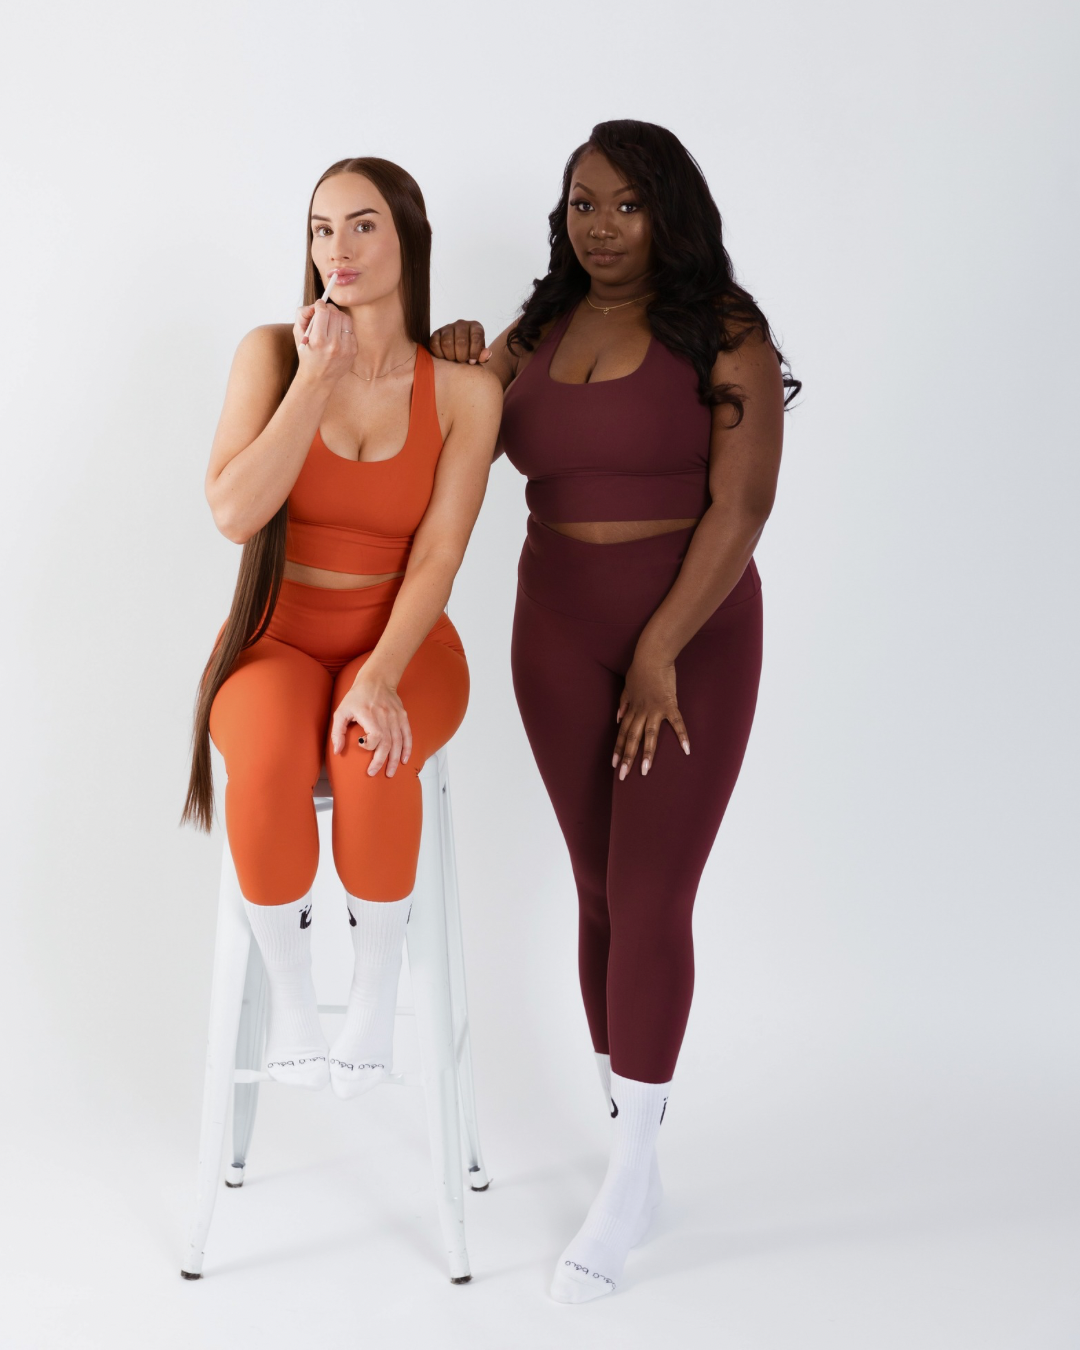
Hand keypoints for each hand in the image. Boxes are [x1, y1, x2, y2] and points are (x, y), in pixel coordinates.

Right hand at [293, 299, 356, 383]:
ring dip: (337, 316)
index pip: (323, 312)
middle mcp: (333, 345)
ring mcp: (346, 348)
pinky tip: (337, 333)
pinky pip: (350, 329)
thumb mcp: (298, 335)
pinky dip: (343, 327)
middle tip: (324, 312)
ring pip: (345, 318)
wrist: (319, 378)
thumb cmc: (306, 354)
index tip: (318, 305)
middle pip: (335, 313)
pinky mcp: (354, 350)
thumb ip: (302, 315)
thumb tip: (315, 304)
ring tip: (330, 322)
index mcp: (318, 341)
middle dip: (328, 309)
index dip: (320, 305)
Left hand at [329, 669, 412, 777]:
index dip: (368, 745)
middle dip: (381, 761)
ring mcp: (396, 717)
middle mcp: (385, 716)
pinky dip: (407, 749)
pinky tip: (404, 760)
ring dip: (394, 760)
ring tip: (390, 772)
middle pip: (387, 744)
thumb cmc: (357, 696)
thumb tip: (337, 751)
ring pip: (398, 742)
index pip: (375, 736)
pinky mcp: (403, 717)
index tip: (361, 745)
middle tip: (374, 772)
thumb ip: (337, 732)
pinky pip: (407, 736)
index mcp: (369, 714)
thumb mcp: (341, 711)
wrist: (377, 679)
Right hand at [430, 319, 489, 364]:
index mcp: (475, 327)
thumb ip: (483, 356)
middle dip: (462, 356)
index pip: (476, 337)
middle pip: (461, 341)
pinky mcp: (436, 333)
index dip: (474, 352)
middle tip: (462, 362)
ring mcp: (448, 327)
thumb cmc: (471, 353)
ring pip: (447, 342)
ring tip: (453, 360)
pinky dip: (439, 354)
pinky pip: (434, 344)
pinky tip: (444, 357)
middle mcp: (462, 324)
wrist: (458, 352)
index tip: (472, 362)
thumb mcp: (479, 355)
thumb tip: (486, 355)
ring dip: (450, 356)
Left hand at [612, 653, 689, 778]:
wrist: (653, 655)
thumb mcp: (626, 686)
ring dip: (647, 753)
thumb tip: (617, 718)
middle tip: (623, 776)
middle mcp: (641, 711)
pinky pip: (676, 723)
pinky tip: (686, 749)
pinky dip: (682, 735)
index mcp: (632, 708)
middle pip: (632, 738)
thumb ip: (623, 703)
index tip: (614, 764)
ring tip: (645, 771)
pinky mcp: (670, 704)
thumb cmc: (640, 669)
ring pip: (650, 735)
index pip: (622, 733)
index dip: (618, 749)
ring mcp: (655, 709)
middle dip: (627, 758)